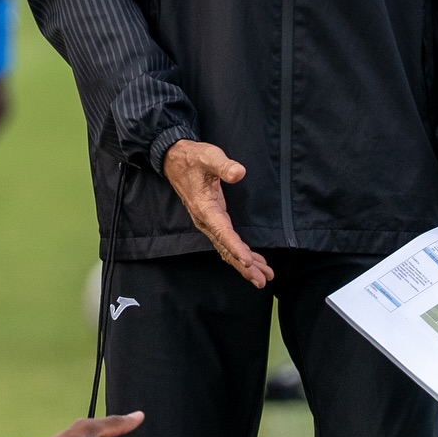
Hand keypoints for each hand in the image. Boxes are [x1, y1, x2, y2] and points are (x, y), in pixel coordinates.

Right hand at [162, 140, 273, 287]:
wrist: (174, 160)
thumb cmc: (193, 157)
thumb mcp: (208, 156)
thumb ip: (223, 165)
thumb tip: (239, 173)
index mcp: (204, 208)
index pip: (222, 232)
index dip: (236, 248)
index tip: (248, 262)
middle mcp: (205, 220)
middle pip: (225, 248)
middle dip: (243, 266)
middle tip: (262, 280)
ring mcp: (208, 222)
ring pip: (226, 249)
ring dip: (243, 264)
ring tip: (263, 277)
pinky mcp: (212, 220)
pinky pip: (225, 242)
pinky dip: (238, 253)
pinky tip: (252, 261)